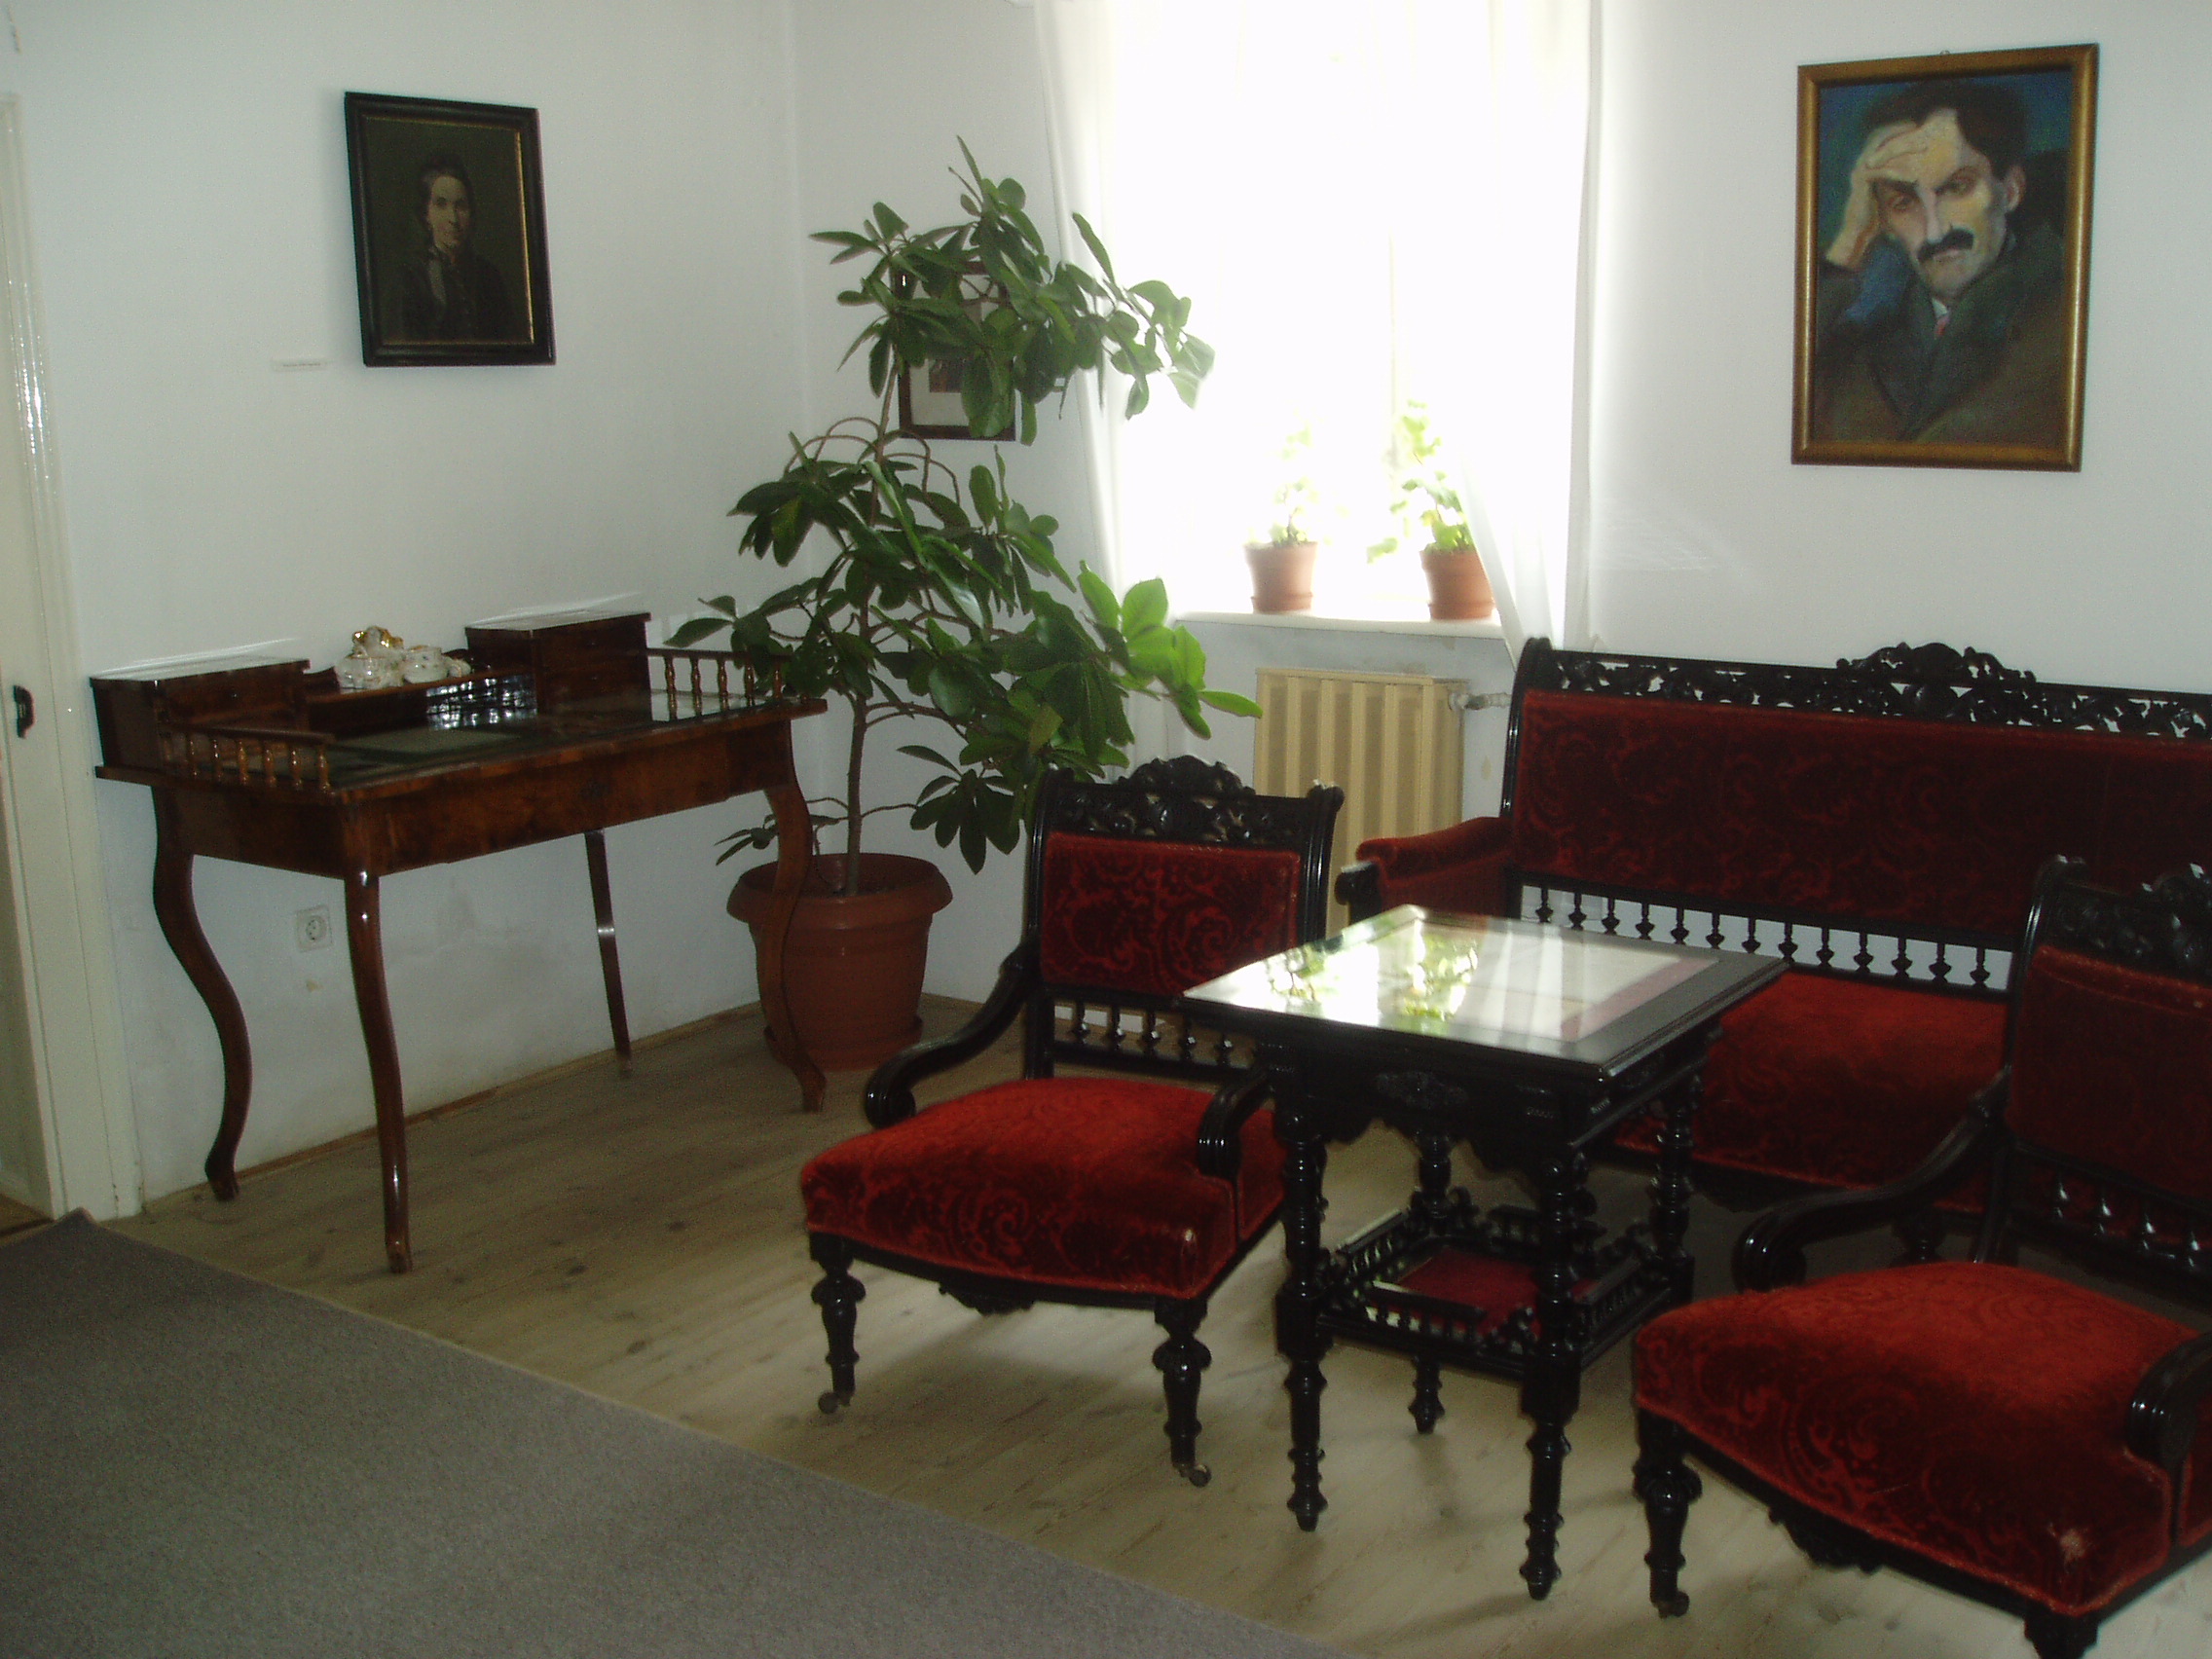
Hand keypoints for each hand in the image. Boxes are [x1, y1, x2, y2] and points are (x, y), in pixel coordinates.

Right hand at [1825, 119, 1921, 270]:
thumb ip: (1895, 179)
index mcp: (1866, 164)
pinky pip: (1884, 172)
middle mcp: (1861, 165)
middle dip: (1897, 130)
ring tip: (1921, 145)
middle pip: (1879, 138)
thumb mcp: (1886, 191)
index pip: (1879, 138)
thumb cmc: (1873, 213)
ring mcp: (1860, 172)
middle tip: (1916, 126)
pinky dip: (1899, 172)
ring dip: (1903, 147)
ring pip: (1883, 152)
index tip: (1912, 126)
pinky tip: (1913, 176)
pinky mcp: (1863, 183)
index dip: (1894, 130)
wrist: (1857, 231)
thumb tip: (1914, 173)